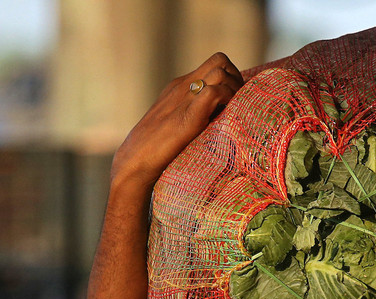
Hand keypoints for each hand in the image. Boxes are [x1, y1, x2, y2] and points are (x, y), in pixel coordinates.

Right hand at [111, 52, 243, 191]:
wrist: (135, 161)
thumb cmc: (158, 151)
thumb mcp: (179, 124)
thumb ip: (196, 116)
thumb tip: (221, 124)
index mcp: (180, 86)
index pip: (214, 64)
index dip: (232, 77)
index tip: (236, 100)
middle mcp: (183, 86)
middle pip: (219, 60)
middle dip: (237, 78)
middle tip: (240, 103)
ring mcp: (184, 97)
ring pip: (220, 71)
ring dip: (235, 89)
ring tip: (234, 111)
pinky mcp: (188, 113)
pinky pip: (215, 91)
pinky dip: (227, 100)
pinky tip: (226, 118)